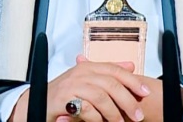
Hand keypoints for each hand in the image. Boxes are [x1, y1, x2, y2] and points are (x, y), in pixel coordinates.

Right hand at [10, 55, 150, 121]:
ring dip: (114, 113)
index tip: (146, 92)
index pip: (115, 70)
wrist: (37, 103)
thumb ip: (107, 73)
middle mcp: (81, 72)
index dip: (132, 80)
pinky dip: (96, 118)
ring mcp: (72, 84)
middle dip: (128, 100)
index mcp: (89, 66)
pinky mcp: (63, 98)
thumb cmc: (64, 94)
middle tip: (137, 115)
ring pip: (101, 96)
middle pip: (111, 83)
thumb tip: (130, 66)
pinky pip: (86, 108)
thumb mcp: (88, 80)